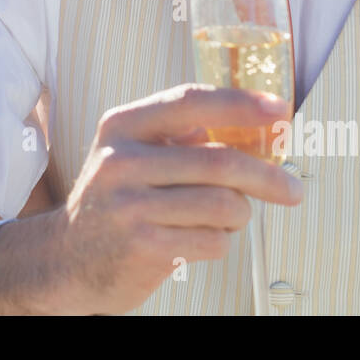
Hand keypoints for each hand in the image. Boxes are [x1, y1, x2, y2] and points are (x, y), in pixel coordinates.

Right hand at [43, 82, 300, 315]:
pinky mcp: (142, 247)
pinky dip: (219, 242)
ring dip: (238, 215)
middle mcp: (121, 161)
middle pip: (220, 162)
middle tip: (293, 190)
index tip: (281, 110)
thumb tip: (258, 124)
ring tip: (222, 218)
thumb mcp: (131, 153)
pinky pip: (213, 241)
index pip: (191, 101)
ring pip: (224, 205)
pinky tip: (196, 240)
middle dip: (268, 177)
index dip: (241, 103)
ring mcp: (130, 205)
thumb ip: (180, 135)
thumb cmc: (116, 198)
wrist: (66, 258)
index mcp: (122, 126)